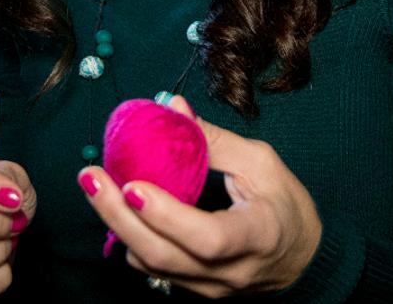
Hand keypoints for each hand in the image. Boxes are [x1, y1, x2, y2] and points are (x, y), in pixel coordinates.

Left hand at [78, 96, 321, 297]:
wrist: (303, 258)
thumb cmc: (285, 204)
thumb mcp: (261, 163)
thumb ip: (214, 140)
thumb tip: (172, 108)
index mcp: (257, 235)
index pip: (206, 238)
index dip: (166, 215)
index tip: (131, 185)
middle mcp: (230, 271)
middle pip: (163, 255)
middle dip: (117, 216)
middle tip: (89, 177)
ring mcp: (210, 287)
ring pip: (151, 266)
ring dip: (116, 225)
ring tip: (95, 185)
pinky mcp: (194, 290)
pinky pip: (153, 269)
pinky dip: (131, 238)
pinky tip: (120, 208)